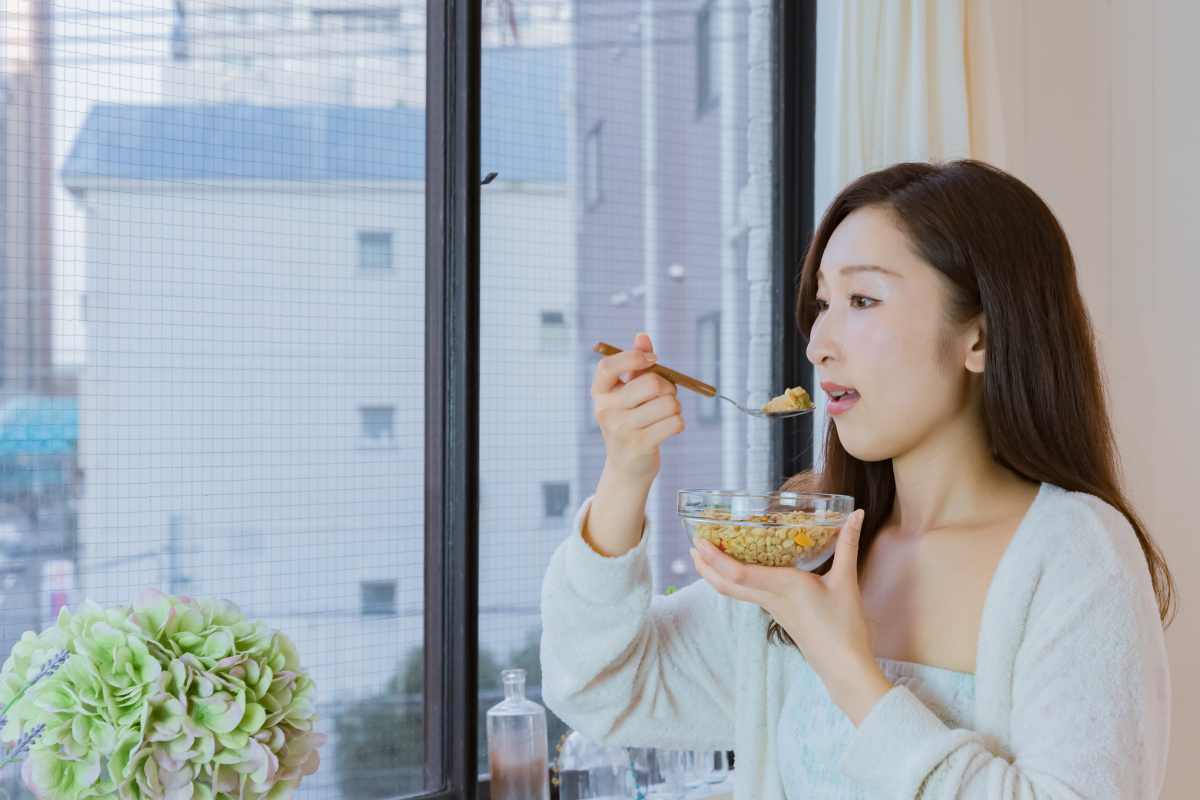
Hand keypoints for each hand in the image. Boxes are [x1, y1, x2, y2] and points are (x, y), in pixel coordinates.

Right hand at [591, 333, 684, 485]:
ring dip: (676, 407)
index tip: (651, 361)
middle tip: (665, 396)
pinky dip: (678, 422)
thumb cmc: (629, 422)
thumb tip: (643, 337)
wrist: (626, 468)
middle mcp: (606, 410)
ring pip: (668, 404)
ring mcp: (621, 429)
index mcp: (600, 393)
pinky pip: (675, 422)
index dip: (633, 357)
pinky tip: (669, 427)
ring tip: (667, 414)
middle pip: (651, 383)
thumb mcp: (626, 393)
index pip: (608, 366)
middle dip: (668, 387)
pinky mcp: (640, 445)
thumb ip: (635, 364)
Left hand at [689, 509, 893, 725]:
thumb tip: (856, 514)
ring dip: (715, 575)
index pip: (740, 575)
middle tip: (692, 545)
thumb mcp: (847, 582)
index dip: (716, 559)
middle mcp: (772, 598)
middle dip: (706, 565)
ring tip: (704, 557)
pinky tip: (737, 571)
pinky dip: (734, 582)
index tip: (700, 543)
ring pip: (734, 592)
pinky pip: (748, 596)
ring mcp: (772, 609)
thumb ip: (849, 545)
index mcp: (784, 587)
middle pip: (727, 585)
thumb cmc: (845, 627)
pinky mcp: (777, 615)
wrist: (843, 667)